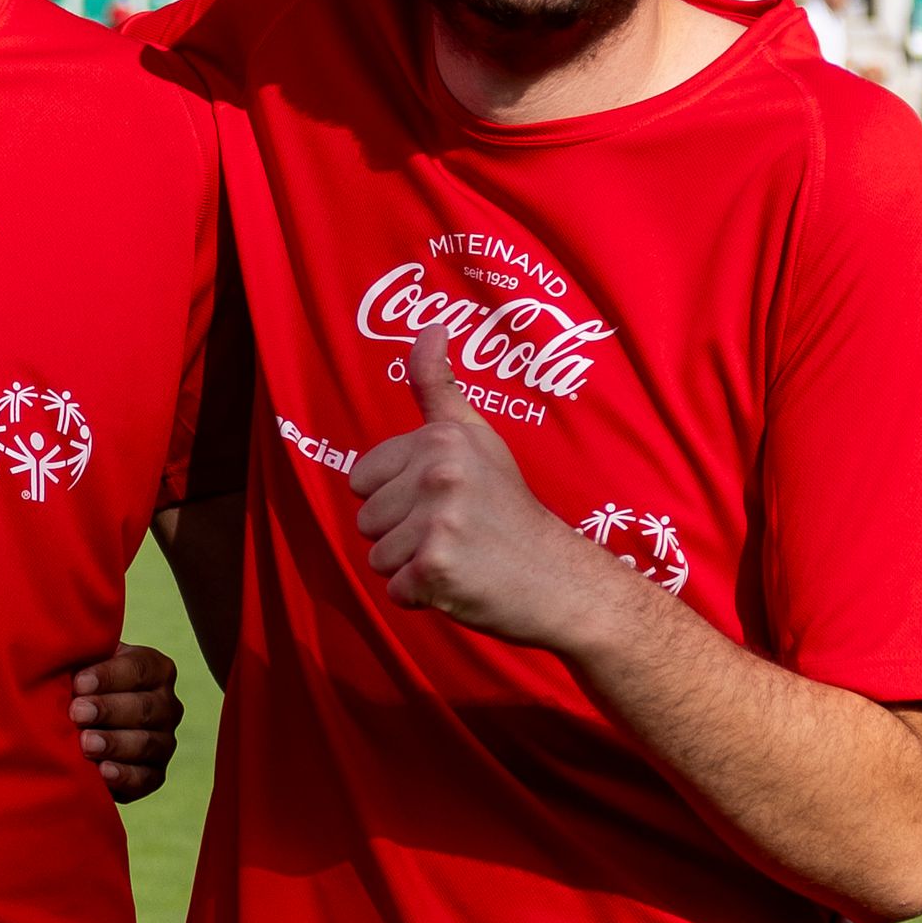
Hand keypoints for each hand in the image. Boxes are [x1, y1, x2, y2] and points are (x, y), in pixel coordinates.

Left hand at [69, 641, 183, 800]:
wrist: (78, 726)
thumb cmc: (78, 686)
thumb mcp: (80, 664)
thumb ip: (78, 657)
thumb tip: (57, 650)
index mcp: (154, 669)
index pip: (139, 668)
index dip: (109, 676)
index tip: (78, 683)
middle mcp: (167, 704)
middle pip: (145, 707)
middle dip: (108, 710)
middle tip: (76, 713)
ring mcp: (165, 741)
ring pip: (148, 743)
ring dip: (115, 743)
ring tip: (85, 743)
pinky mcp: (155, 774)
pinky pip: (147, 777)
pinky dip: (125, 775)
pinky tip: (103, 771)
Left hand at [348, 324, 640, 651]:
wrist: (560, 578)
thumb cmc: (509, 509)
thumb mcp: (477, 438)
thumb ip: (439, 386)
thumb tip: (429, 325)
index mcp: (440, 440)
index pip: (361, 480)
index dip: (397, 498)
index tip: (445, 501)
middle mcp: (438, 474)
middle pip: (366, 520)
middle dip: (403, 535)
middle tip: (456, 533)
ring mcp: (438, 522)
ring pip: (377, 557)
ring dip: (411, 567)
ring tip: (459, 555)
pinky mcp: (436, 568)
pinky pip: (395, 591)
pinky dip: (422, 596)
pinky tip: (459, 582)